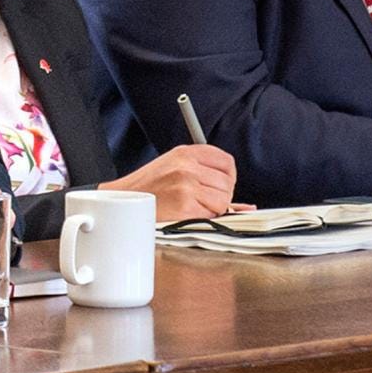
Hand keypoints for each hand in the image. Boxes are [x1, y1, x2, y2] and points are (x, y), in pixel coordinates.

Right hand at [101, 144, 236, 219]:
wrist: (124, 200)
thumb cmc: (150, 186)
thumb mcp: (175, 168)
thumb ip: (207, 176)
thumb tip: (247, 206)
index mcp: (186, 152)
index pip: (226, 162)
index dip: (229, 177)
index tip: (222, 186)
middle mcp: (187, 166)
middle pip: (228, 183)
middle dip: (222, 196)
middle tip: (205, 201)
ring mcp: (186, 185)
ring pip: (223, 201)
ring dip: (214, 209)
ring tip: (193, 207)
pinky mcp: (185, 205)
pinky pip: (211, 215)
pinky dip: (204, 219)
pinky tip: (188, 214)